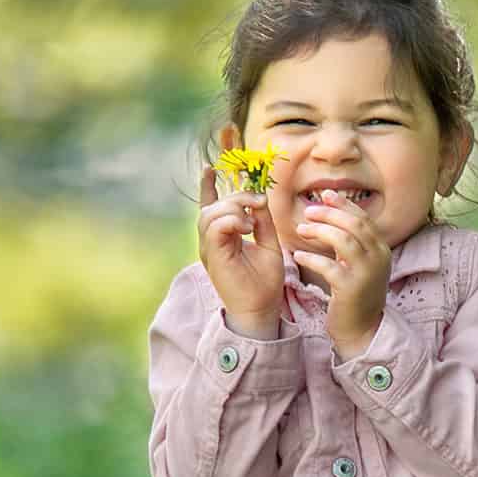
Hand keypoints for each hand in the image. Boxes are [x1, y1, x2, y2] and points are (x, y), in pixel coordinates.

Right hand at [197, 166, 283, 339]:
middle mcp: (212, 240)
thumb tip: (259, 198)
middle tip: (258, 201)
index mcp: (223, 236)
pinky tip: (246, 227)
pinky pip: (213, 228)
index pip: (212, 205)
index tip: (210, 166)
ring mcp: (209, 248)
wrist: (261, 310)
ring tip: (252, 221)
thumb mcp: (269, 244)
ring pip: (210, 213)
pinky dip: (230, 221)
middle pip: (214, 205)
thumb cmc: (265, 282)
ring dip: (233, 208)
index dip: (208, 185)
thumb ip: (263, 222)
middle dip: (236, 196)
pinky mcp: (212, 256)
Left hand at [293, 196, 390, 355]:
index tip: (324, 195)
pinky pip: (328, 266)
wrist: (362, 330)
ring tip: (300, 230)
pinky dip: (311, 258)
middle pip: (354, 225)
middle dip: (329, 214)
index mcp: (381, 250)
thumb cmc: (355, 294)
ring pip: (343, 240)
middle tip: (308, 212)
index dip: (343, 205)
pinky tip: (298, 256)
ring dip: (319, 231)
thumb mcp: (359, 264)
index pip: (363, 218)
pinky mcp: (350, 288)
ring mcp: (366, 273)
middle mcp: (378, 258)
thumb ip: (352, 242)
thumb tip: (332, 214)